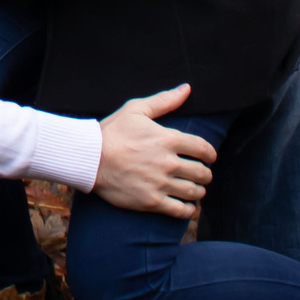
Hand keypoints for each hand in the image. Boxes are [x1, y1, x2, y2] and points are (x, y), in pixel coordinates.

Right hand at [90, 84, 215, 217]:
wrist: (89, 158)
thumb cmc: (111, 132)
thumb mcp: (136, 109)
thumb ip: (164, 100)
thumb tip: (186, 88)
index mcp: (169, 139)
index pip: (203, 149)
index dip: (210, 154)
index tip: (209, 157)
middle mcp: (169, 163)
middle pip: (202, 172)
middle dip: (205, 174)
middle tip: (202, 175)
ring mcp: (161, 184)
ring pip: (194, 192)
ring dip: (198, 191)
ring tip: (195, 190)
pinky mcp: (152, 202)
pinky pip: (180, 211)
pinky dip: (188, 210)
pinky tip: (187, 206)